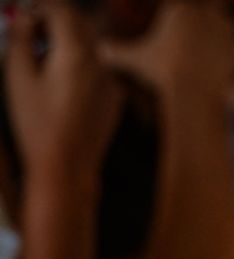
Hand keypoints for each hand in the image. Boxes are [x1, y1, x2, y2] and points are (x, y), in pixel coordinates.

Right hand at [4, 2, 122, 174]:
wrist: (68, 166)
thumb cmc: (38, 124)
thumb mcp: (18, 76)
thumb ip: (21, 39)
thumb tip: (25, 20)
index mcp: (76, 54)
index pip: (62, 11)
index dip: (41, 6)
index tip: (25, 11)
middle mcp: (101, 65)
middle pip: (80, 26)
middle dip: (55, 21)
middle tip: (31, 31)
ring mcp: (112, 82)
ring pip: (91, 48)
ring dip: (68, 43)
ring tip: (42, 59)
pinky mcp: (115, 99)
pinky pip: (99, 70)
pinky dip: (81, 65)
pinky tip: (61, 84)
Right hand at [99, 1, 233, 101]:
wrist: (195, 91)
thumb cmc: (162, 74)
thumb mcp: (136, 60)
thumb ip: (117, 52)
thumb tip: (100, 51)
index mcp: (179, 9)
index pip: (178, 3)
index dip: (178, 11)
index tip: (179, 24)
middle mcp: (205, 13)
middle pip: (208, 5)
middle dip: (205, 16)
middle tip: (198, 32)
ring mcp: (224, 28)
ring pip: (227, 21)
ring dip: (221, 30)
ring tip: (213, 44)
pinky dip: (233, 48)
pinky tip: (225, 59)